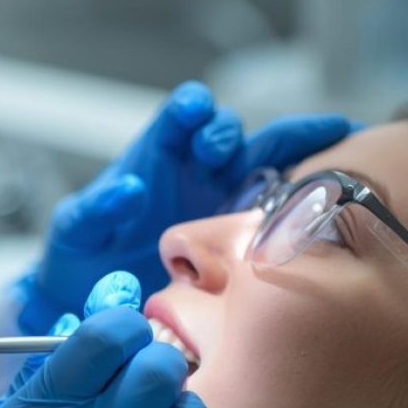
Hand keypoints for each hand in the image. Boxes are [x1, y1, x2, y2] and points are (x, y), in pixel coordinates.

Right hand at [0, 272, 205, 407]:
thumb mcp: (23, 393)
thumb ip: (67, 342)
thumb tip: (121, 290)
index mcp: (46, 403)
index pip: (107, 338)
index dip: (124, 324)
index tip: (122, 334)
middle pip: (158, 371)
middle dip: (156, 357)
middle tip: (140, 367)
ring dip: (175, 398)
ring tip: (150, 404)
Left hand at [19, 81, 351, 333]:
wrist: (100, 300)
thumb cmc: (84, 252)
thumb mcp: (77, 228)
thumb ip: (96, 207)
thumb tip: (129, 187)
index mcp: (156, 154)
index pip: (181, 116)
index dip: (192, 107)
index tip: (194, 110)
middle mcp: (196, 169)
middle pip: (227, 132)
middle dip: (224, 133)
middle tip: (213, 152)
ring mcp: (224, 198)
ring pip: (265, 160)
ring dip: (274, 156)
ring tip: (267, 166)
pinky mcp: (243, 233)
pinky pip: (280, 207)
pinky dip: (303, 194)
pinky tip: (330, 191)